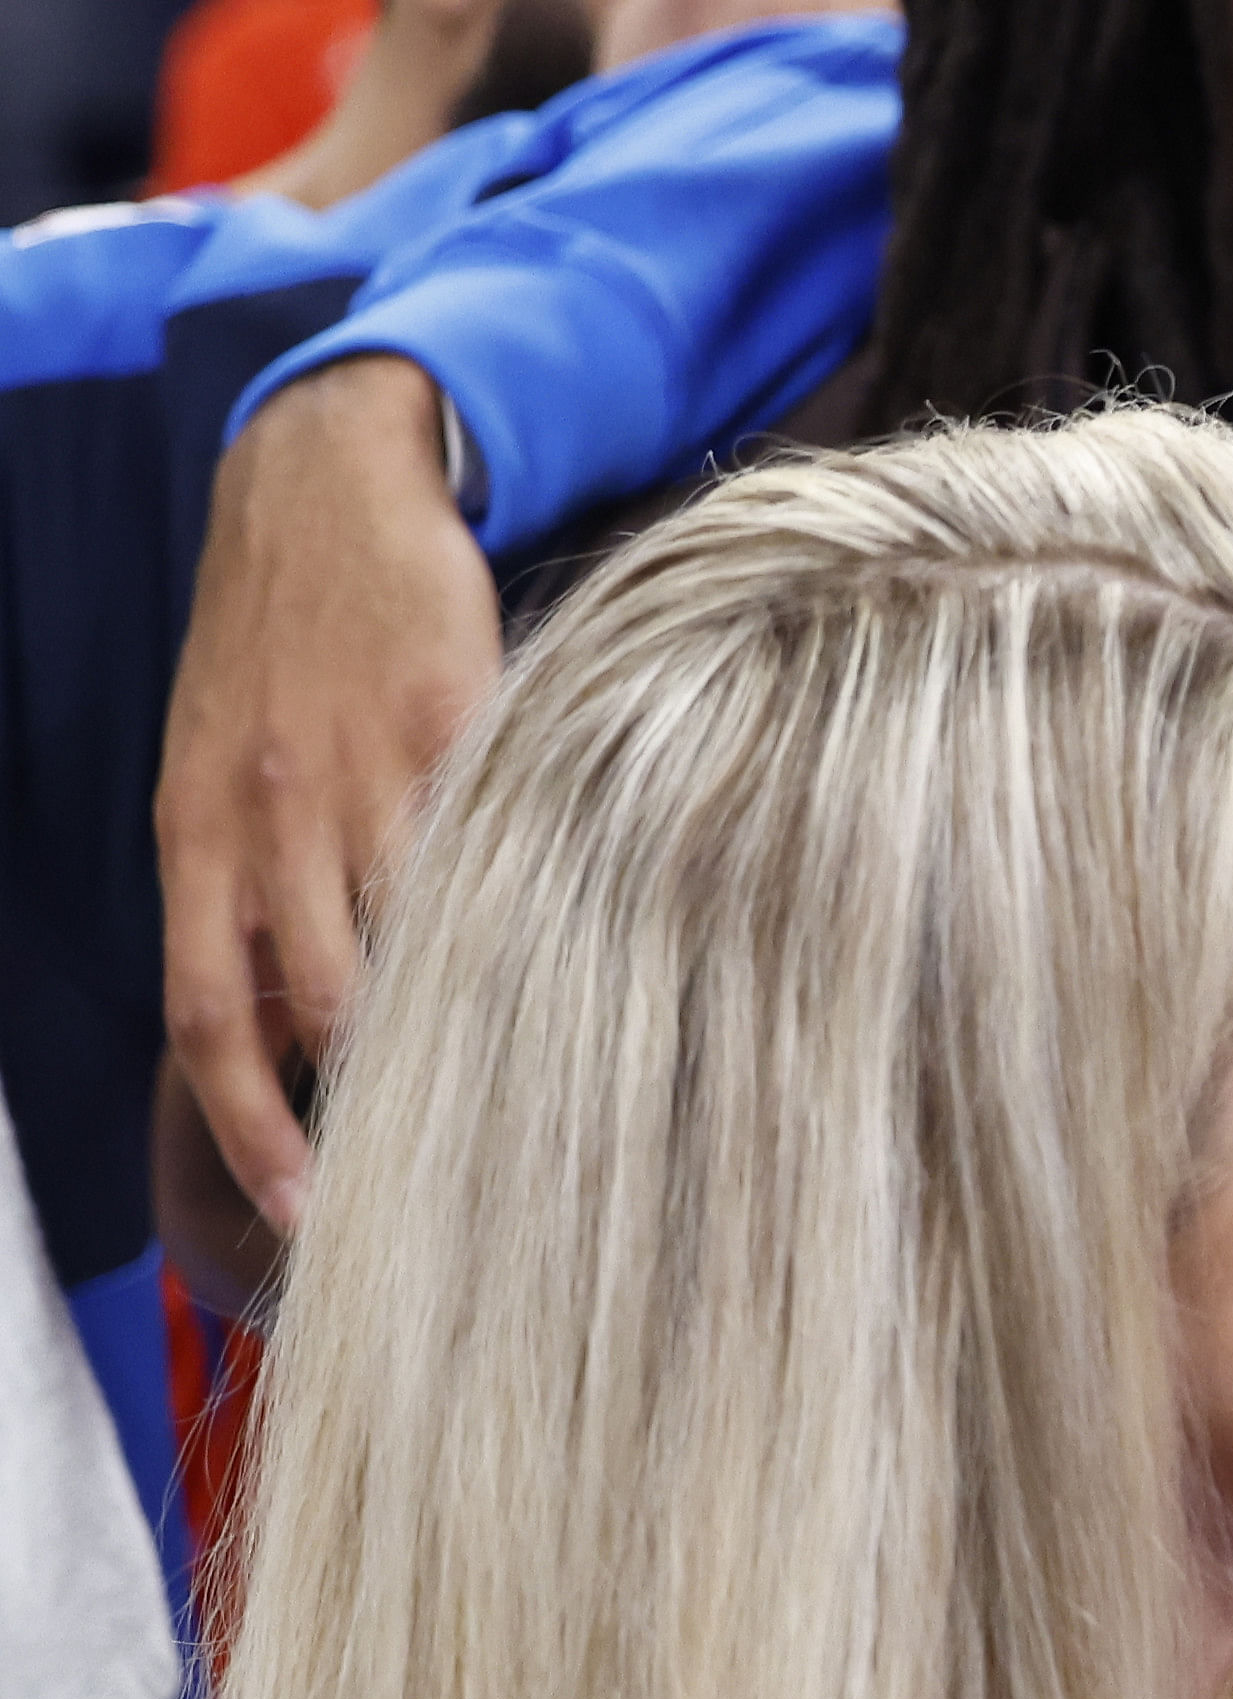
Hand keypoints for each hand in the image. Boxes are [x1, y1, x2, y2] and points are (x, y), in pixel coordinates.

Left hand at [157, 356, 497, 1229]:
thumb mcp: (219, 768)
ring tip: (517, 1087)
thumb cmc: (275, 647)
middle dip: (372, 1101)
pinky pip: (491, 839)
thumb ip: (249, 885)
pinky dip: (524, 906)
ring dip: (458, 1016)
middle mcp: (267, 810)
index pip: (208, 1013)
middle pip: (319, 997)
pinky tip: (569, 949)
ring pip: (411, 930)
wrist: (317, 486)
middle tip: (431, 1180)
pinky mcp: (452, 716)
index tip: (300, 1212)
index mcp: (196, 832)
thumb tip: (297, 1025)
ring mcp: (362, 765)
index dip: (248, 1125)